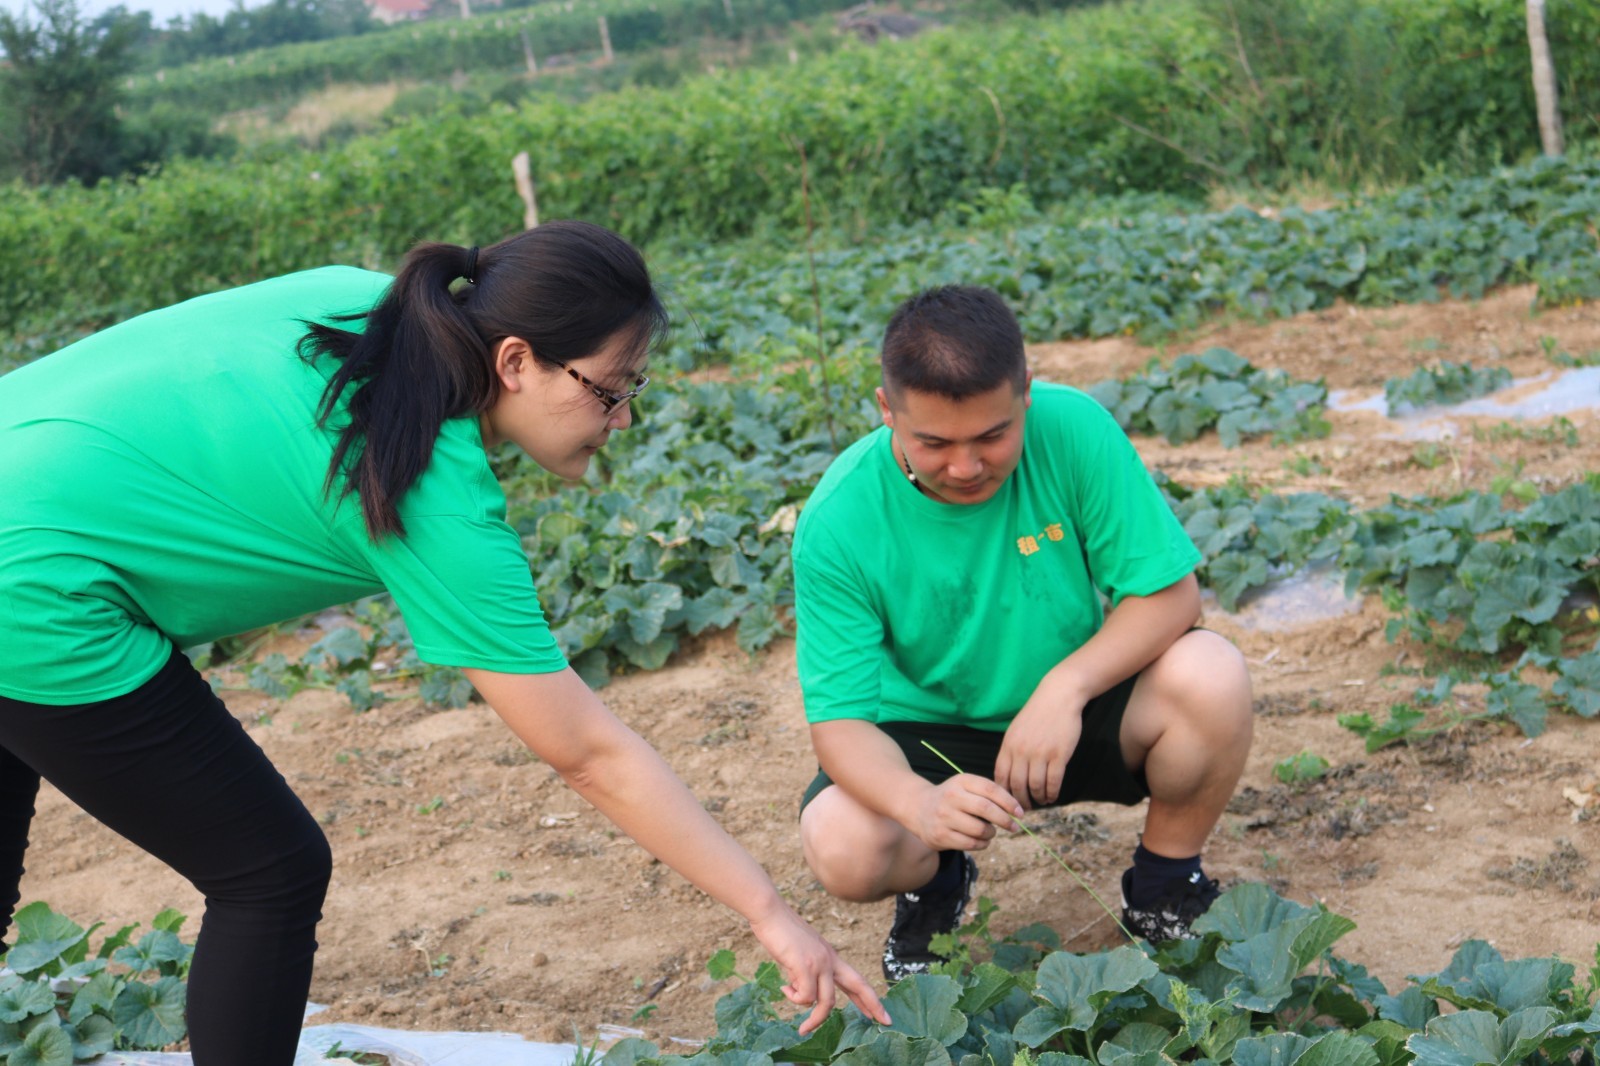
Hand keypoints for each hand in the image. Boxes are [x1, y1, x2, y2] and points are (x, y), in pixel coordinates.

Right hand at [748, 904, 890, 1033]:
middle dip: (873, 1004)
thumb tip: (805, 995)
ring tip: (802, 1028)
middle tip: (885, 1022)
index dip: (868, 997)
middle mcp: (830, 959)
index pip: (855, 979)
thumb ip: (807, 974)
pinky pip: (806, 997)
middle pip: (859, 985)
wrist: (769, 913)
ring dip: (814, 1020)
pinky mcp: (805, 966)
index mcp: (830, 956)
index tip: (879, 1013)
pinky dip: (794, 999)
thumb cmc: (781, 933)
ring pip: (827, 1003)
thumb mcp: (801, 956)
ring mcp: (819, 962)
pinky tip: (784, 988)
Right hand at [907, 774, 1022, 850]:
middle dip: (1005, 820)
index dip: (1009, 802)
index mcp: (961, 781)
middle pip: (986, 809)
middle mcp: (951, 797)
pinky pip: (970, 844)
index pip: (991, 789)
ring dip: (991, 834)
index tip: (1020, 813)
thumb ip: (988, 793)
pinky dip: (982, 844)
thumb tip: (1016, 810)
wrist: (918, 807)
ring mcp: (944, 817)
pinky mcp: (940, 836)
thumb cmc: (952, 797)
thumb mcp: (966, 786)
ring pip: (980, 830)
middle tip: (1013, 827)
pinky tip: (981, 840)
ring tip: (990, 832)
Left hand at [995, 674, 1087, 810]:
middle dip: (1021, 801)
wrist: (1059, 696)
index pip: (1000, 777)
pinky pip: (1053, 782)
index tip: (1007, 802)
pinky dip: (1052, 793)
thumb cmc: (1038, 713)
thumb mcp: (1016, 730)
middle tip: (1026, 808)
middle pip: (1017, 786)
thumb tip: (1008, 775)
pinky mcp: (1058, 755)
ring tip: (1042, 802)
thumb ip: (1011, 750)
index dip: (1003, 794)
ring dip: (1039, 798)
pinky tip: (1053, 796)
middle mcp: (1021, 751)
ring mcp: (1040, 753)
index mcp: (1008, 745)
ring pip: (1036, 786)